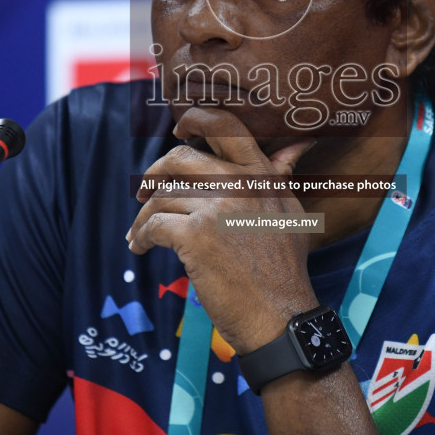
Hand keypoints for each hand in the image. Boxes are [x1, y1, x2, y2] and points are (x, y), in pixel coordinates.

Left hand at [126, 105, 318, 353]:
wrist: (280, 315)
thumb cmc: (285, 269)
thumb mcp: (292, 214)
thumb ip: (281, 177)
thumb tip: (295, 145)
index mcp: (262, 175)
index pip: (225, 124)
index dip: (195, 119)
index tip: (179, 132)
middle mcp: (240, 184)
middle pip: (181, 158)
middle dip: (155, 173)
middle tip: (144, 190)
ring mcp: (217, 208)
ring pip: (163, 196)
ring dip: (143, 216)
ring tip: (139, 234)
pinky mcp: (196, 235)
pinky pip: (155, 225)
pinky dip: (142, 237)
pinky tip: (141, 248)